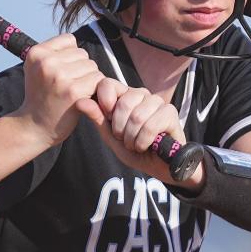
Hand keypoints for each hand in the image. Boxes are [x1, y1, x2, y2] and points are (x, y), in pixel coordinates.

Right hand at [14, 34, 104, 146]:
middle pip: (83, 54)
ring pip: (92, 66)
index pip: (69, 40)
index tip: (61, 73)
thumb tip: (78, 44)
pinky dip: (95, 89)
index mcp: (36, 53)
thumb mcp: (37, 68)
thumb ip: (53, 52)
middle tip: (67, 86)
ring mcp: (60, 76)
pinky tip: (82, 98)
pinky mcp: (73, 91)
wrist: (34, 126)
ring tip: (73, 92)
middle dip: (80, 69)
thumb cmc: (41, 96)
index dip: (70, 57)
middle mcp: (46, 62)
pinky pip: (98, 79)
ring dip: (89, 79)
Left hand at [78, 79, 200, 185]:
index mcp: (124, 96)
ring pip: (137, 116)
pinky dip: (143, 141)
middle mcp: (141, 94)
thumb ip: (97, 118)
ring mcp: (157, 102)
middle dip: (120, 129)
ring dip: (132, 138)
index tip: (108, 120)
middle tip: (125, 139)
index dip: (104, 103)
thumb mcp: (111, 137)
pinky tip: (146, 145)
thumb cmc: (134, 150)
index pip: (107, 84)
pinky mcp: (170, 112)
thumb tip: (80, 101)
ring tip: (136, 144)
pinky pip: (150, 126)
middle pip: (123, 103)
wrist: (158, 167)